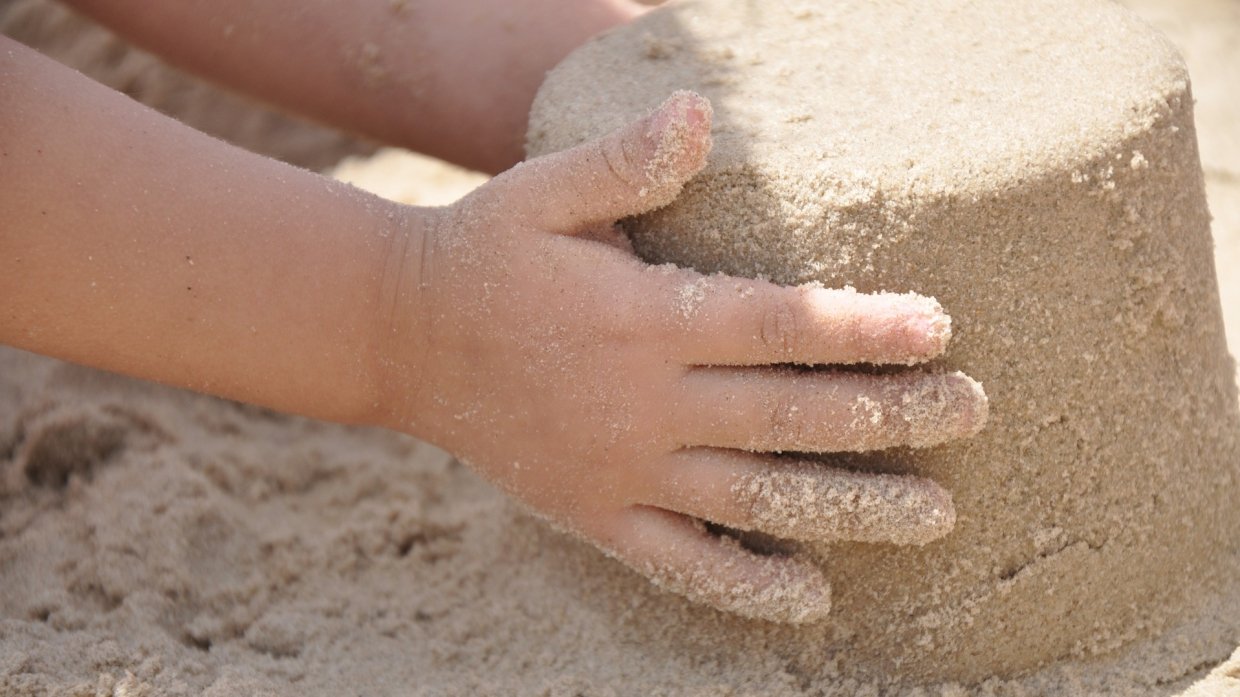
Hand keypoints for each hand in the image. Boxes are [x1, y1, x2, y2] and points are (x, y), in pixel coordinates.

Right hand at [378, 92, 986, 622]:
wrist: (399, 336)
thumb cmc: (485, 254)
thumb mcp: (542, 191)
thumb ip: (625, 161)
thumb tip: (702, 112)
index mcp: (642, 318)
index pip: (777, 325)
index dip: (862, 329)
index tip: (939, 332)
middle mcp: (642, 404)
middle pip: (788, 416)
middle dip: (887, 415)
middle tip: (974, 414)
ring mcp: (619, 471)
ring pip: (754, 500)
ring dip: (849, 508)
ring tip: (935, 514)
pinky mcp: (593, 515)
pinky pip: (679, 566)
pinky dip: (744, 586)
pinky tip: (811, 596)